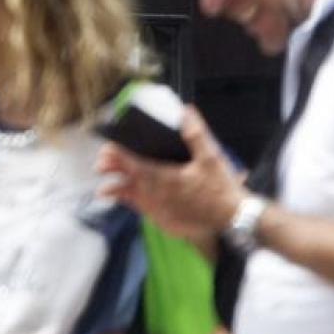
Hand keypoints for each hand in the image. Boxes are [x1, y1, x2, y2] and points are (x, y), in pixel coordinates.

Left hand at [96, 105, 242, 237]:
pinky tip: (131, 203)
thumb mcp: (211, 157)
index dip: (118, 156)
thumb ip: (196, 133)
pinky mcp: (167, 222)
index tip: (107, 150)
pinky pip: (145, 213)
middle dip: (114, 172)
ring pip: (134, 200)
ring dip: (120, 192)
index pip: (134, 164)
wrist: (233, 220)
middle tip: (100, 166)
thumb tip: (186, 111)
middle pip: (129, 181)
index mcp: (165, 177)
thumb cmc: (221, 189)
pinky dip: (135, 206)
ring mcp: (161, 211)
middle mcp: (158, 196)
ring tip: (104, 190)